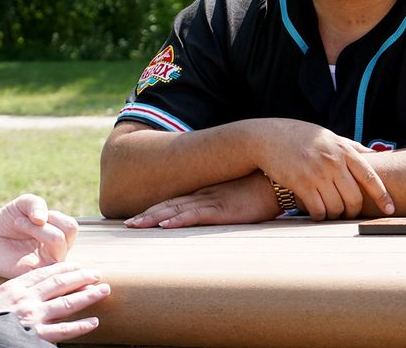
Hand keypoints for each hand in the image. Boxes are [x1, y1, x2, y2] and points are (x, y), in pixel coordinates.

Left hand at [0, 194, 78, 277]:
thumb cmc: (8, 219)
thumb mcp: (23, 204)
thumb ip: (36, 203)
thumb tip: (42, 219)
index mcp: (59, 235)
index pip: (71, 227)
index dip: (52, 216)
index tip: (31, 213)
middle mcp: (56, 251)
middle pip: (69, 234)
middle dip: (44, 221)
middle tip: (21, 220)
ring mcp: (46, 263)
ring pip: (58, 246)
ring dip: (36, 228)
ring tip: (17, 224)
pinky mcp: (33, 274)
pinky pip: (45, 265)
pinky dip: (30, 247)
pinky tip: (14, 241)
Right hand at [0, 262, 109, 342]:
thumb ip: (13, 294)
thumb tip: (28, 291)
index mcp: (14, 287)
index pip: (43, 273)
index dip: (63, 268)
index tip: (77, 265)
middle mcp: (25, 299)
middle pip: (59, 283)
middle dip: (80, 277)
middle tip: (97, 273)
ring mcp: (32, 317)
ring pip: (66, 304)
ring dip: (87, 296)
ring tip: (103, 290)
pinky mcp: (35, 335)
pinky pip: (62, 331)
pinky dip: (80, 326)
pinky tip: (93, 321)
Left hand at [123, 174, 279, 227]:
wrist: (279, 181)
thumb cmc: (262, 190)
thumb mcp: (239, 199)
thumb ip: (226, 207)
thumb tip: (219, 218)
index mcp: (206, 194)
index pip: (174, 203)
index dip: (154, 211)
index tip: (136, 218)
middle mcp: (203, 196)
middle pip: (168, 205)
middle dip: (146, 215)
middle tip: (126, 225)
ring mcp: (212, 201)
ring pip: (175, 210)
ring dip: (153, 218)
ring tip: (135, 225)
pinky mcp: (223, 209)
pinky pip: (196, 215)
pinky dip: (178, 220)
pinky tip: (164, 225)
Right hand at [250, 118, 394, 220]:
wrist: (268, 138)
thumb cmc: (300, 136)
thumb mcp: (329, 136)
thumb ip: (352, 146)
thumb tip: (378, 153)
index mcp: (343, 150)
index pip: (370, 177)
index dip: (382, 196)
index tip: (389, 208)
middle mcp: (332, 162)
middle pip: (354, 198)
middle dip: (354, 211)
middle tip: (349, 213)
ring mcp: (316, 174)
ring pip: (337, 207)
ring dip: (336, 215)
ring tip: (333, 213)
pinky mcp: (300, 184)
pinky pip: (318, 209)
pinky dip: (320, 215)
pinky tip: (317, 212)